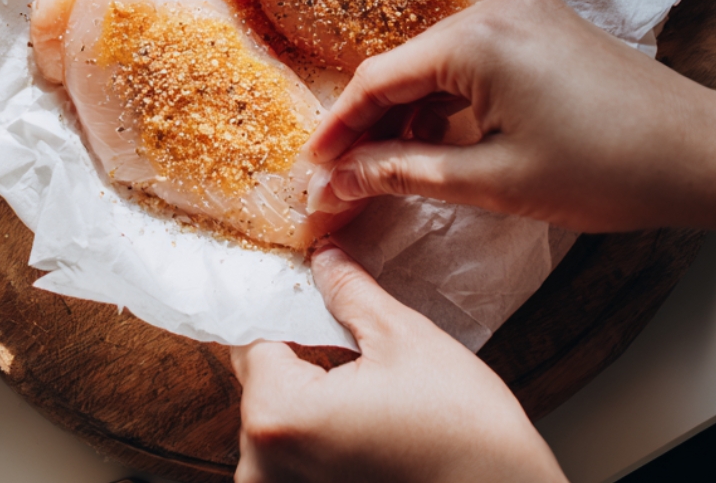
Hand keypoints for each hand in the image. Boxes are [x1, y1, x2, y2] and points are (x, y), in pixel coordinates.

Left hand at [232, 243, 565, 482]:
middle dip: (295, 344)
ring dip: (305, 385)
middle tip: (341, 322)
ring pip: (274, 413)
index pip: (252, 335)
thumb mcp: (403, 338)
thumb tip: (321, 254)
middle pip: (258, 376)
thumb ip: (347, 290)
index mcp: (277, 416)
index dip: (282, 300)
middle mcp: (263, 466)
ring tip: (357, 369)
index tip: (307, 280)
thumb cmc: (464, 435)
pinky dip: (315, 423)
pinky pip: (291, 449)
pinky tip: (360, 407)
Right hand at [309, 0, 715, 233]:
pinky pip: (473, 57)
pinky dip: (450, 98)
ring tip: (389, 168)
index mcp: (475, 38)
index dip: (339, 128)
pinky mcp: (540, 22)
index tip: (311, 169)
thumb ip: (404, 173)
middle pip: (406, 67)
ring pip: (438, 62)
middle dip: (372, 124)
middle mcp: (492, 7)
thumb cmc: (605, 171)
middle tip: (344, 178)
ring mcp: (520, 9)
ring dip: (411, 112)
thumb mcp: (493, 181)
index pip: (378, 79)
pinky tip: (441, 140)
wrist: (701, 152)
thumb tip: (340, 182)